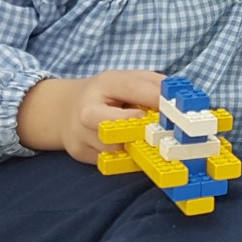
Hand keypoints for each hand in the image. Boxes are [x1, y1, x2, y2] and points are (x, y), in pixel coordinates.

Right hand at [17, 70, 165, 163]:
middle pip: (111, 125)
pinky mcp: (80, 153)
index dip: (154, 98)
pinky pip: (110, 161)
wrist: (64, 109)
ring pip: (114, 148)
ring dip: (136, 147)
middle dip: (137, 130)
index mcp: (103, 84)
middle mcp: (87, 110)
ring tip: (150, 142)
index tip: (174, 108)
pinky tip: (135, 151)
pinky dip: (126, 158)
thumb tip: (178, 98)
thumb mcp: (128, 80)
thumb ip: (154, 85)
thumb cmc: (107, 94)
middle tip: (159, 132)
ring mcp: (80, 134)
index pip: (130, 88)